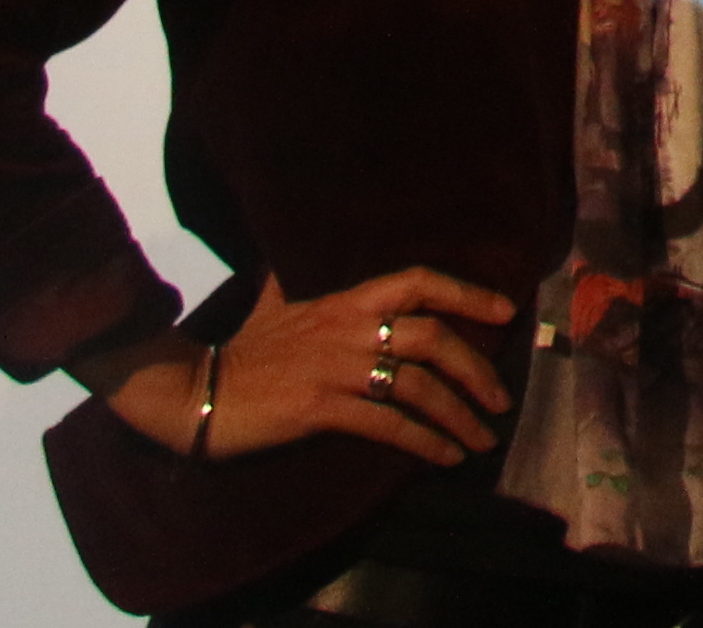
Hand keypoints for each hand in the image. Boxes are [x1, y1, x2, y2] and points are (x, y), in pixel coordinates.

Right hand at [88, 266, 519, 465]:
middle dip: (476, 368)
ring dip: (459, 415)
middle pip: (433, 338)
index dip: (466, 293)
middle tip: (501, 399)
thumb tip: (299, 245)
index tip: (505, 310)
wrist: (196, 391)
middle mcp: (350, 328)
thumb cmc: (243, 347)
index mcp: (346, 299)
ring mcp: (337, 369)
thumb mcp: (276, 299)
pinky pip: (389, 426)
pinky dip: (424, 442)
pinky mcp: (322, 409)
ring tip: (484, 439)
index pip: (419, 282)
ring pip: (418, 386)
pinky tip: (446, 456)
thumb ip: (300, 276)